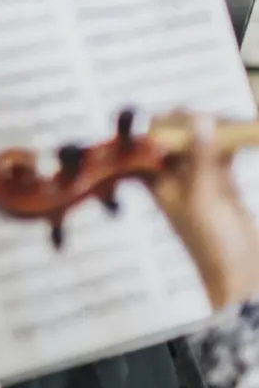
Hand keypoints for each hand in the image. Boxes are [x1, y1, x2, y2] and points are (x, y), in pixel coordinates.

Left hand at [150, 113, 258, 308]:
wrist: (239, 272)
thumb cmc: (211, 242)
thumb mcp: (202, 197)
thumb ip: (201, 158)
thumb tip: (200, 119)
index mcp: (153, 179)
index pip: (147, 141)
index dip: (159, 124)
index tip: (181, 115)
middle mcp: (171, 175)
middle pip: (174, 136)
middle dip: (190, 122)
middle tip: (210, 119)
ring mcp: (197, 177)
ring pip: (200, 141)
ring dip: (213, 129)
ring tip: (230, 126)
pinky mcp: (222, 181)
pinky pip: (221, 152)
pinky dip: (229, 141)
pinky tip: (240, 134)